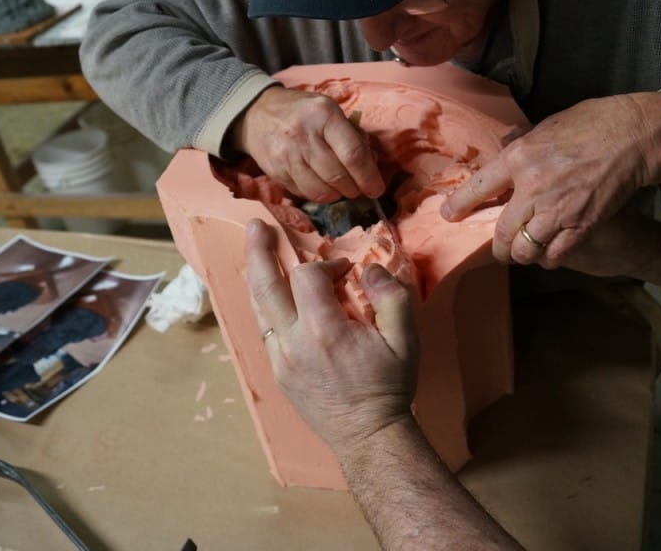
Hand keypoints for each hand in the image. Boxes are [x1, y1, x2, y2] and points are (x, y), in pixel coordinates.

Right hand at [231, 86, 385, 201]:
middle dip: (354, 189)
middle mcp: (304, 135)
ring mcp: (287, 155)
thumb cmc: (302, 112)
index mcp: (324, 115)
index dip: (369, 176)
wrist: (257, 114)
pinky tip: (321, 186)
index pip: (353, 153)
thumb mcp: (329, 110)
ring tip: (341, 189)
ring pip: (321, 191)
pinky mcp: (276, 172)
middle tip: (358, 189)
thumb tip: (371, 165)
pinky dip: (317, 195)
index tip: (376, 189)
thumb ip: (351, 134)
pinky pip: (304, 193)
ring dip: (337, 196)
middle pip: (338, 177)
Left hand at [243, 219, 418, 452]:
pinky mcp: (277, 371)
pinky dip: (264, 304)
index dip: (326, 264)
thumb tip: (369, 269)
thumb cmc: (389, 386)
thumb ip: (391, 297)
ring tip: (254, 249)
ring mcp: (280, 359)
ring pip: (257, 307)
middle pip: (265, 285)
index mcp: (324, 331)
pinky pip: (263, 328)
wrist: (368, 435)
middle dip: (260, 250)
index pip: (307, 277)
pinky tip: (267, 291)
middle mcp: (294, 343)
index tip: (345, 270)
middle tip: (256, 224)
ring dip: (255, 275)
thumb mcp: (405, 339)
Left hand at [440, 92, 660, 265]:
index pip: (479, 187)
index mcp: (520, 157)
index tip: (448, 215)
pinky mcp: (582, 225)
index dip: (460, 204)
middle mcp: (533, 188)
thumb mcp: (547, 125)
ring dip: (521, 255)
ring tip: (523, 252)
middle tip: (499, 248)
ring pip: (525, 250)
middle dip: (497, 246)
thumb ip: (523, 144)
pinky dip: (548, 258)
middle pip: (501, 232)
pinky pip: (554, 255)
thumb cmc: (592, 122)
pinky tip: (549, 252)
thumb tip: (505, 148)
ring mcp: (557, 210)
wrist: (633, 136)